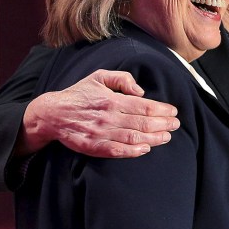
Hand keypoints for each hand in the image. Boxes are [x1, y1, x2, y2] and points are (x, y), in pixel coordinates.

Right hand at [17, 69, 178, 157]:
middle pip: (142, 122)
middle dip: (163, 124)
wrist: (52, 114)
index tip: (173, 111)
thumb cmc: (78, 94)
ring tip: (166, 137)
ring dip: (153, 138)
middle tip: (176, 125)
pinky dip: (133, 151)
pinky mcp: (93, 146)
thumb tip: (139, 91)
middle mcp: (107, 116)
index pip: (143, 106)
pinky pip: (117, 151)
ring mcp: (100, 133)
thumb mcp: (98, 77)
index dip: (161, 110)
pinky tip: (146, 149)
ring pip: (133, 137)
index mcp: (111, 99)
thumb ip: (121, 79)